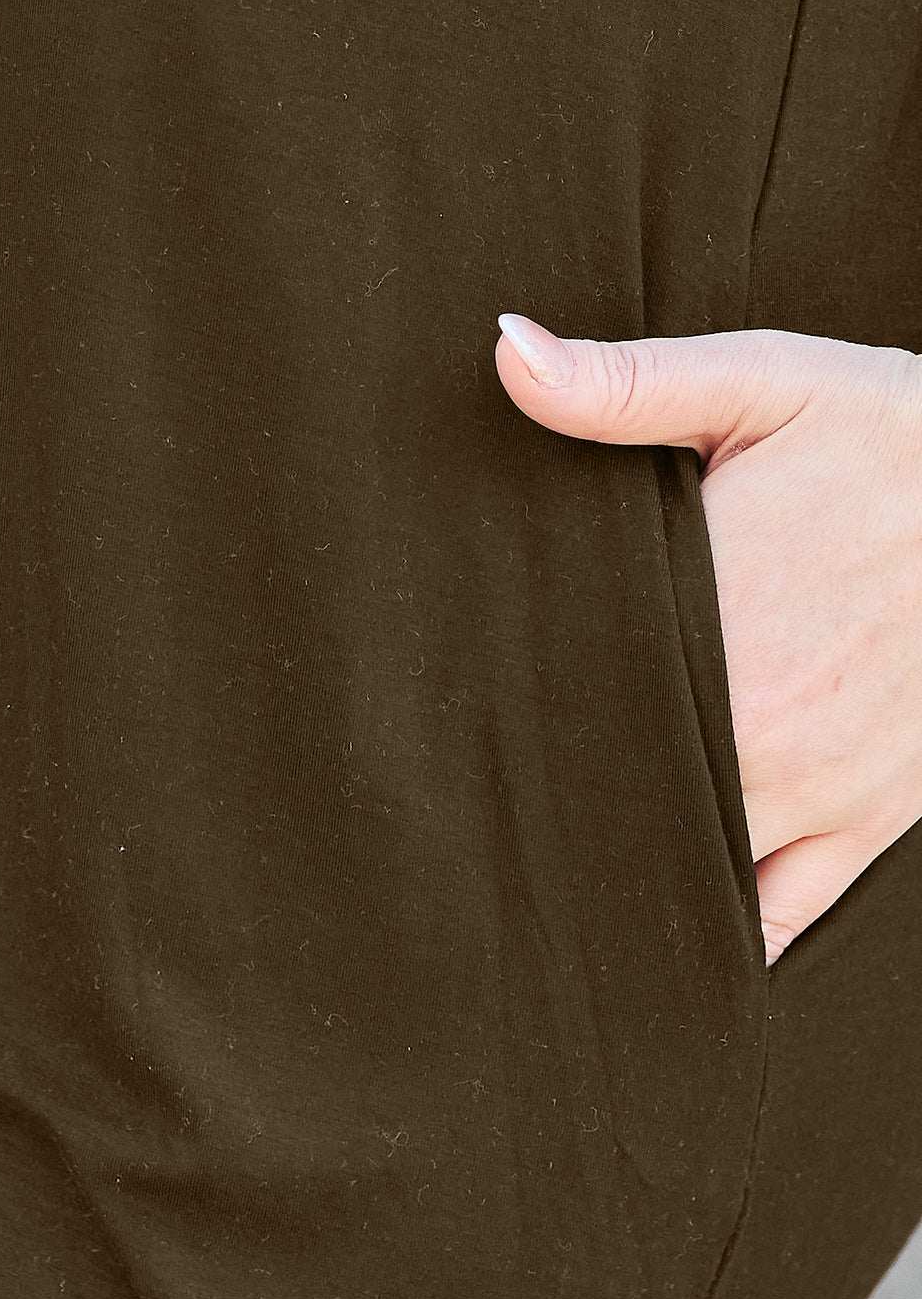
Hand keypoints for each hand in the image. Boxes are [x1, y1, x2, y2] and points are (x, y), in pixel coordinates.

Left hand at [494, 312, 921, 965]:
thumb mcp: (767, 383)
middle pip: (610, 788)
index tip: (425, 732)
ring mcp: (817, 786)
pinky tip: (650, 946)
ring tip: (520, 883)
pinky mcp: (868, 819)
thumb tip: (505, 351)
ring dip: (603, 868)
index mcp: (716, 616)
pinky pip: (782, 908)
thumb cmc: (898, 436)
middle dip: (531, 799)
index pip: (567, 695)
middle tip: (450, 810)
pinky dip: (717, 934)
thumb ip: (629, 383)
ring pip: (679, 861)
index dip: (488, 722)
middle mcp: (760, 722)